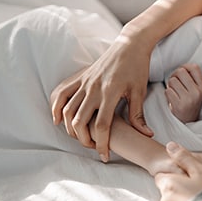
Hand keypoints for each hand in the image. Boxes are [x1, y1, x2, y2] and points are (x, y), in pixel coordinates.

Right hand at [50, 35, 153, 161]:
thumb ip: (138, 115)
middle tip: (95, 148)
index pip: (102, 126)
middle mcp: (93, 88)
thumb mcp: (140, 91)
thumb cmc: (138, 67)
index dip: (102, 144)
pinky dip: (56, 108)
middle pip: (79, 122)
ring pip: (68, 110)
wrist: (130, 44)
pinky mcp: (80, 77)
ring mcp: (84, 82)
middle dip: (85, 140)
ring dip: (71, 128)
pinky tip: (57, 120)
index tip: (105, 156)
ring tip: (82, 138)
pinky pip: (62, 94)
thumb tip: (146, 135)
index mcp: (110, 93)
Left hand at [165, 64, 201, 122]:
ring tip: (174, 91)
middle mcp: (197, 92)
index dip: (185, 66)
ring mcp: (188, 99)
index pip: (194, 67)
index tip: (182, 72)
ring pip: (172, 80)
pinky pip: (167, 91)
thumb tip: (182, 66)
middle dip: (175, 75)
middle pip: (181, 71)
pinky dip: (167, 93)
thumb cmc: (190, 103)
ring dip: (170, 85)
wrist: (188, 123)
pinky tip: (172, 98)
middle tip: (175, 81)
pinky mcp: (178, 106)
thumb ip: (193, 79)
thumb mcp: (198, 91)